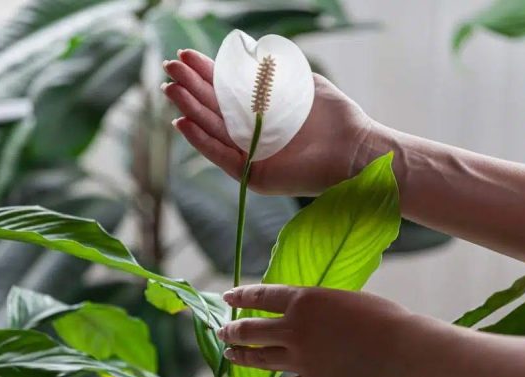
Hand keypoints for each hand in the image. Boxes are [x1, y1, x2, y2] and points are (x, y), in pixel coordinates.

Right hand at [162, 49, 374, 195]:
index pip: (225, 89)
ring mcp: (251, 155)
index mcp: (261, 110)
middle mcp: (252, 132)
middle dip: (190, 87)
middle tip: (168, 68)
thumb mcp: (302, 84)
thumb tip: (247, 54)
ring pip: (212, 130)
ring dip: (189, 110)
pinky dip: (201, 141)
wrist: (356, 149)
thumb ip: (275, 71)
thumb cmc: (335, 117)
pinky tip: (182, 123)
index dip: (205, 72)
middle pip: (213, 108)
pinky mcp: (255, 175)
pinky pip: (222, 156)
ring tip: (170, 91)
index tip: (185, 55)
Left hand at [217, 284, 413, 376]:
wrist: (403, 350)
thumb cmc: (382, 317)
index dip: (240, 297)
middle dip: (232, 331)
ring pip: (260, 358)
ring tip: (229, 353)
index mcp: (303, 300)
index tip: (227, 298)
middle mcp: (295, 328)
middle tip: (223, 332)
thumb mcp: (342, 297)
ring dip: (241, 355)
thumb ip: (315, 304)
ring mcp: (301, 359)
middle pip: (251, 330)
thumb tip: (300, 309)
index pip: (260, 296)